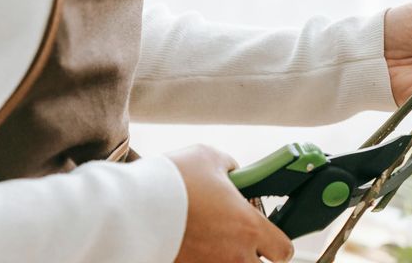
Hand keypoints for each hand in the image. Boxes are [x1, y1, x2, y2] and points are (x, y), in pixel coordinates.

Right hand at [169, 145, 292, 262]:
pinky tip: (194, 248)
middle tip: (244, 244)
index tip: (270, 237)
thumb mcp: (209, 158)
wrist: (128, 207)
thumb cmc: (172, 180)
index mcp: (248, 227)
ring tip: (215, 245)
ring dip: (230, 260)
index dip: (279, 244)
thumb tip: (235, 174)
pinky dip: (204, 260)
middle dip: (256, 259)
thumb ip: (231, 168)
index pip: (283, 251)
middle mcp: (233, 255)